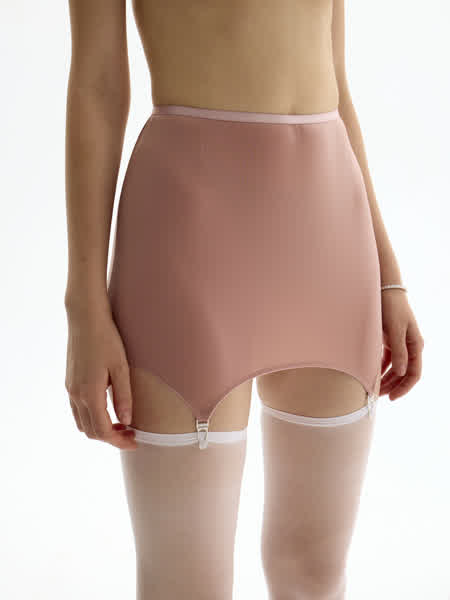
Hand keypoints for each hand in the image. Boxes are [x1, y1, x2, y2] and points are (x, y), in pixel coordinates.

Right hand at [65, 305, 136, 449]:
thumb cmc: (106, 339)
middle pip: (90, 431)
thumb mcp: (121, 367)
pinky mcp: (69, 382)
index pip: (102, 430)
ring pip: (82, 423)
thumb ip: (124, 396)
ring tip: (122, 423)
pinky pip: (77, 410)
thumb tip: (127, 421)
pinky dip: (91, 418)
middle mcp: (76, 395)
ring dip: (100, 429)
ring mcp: (70, 389)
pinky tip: (107, 409)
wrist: (85, 318)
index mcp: (89, 393)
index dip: (119, 441)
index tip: (135, 442)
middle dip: (111, 437)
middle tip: (132, 433)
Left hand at [379, 290, 423, 400]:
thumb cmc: (391, 307)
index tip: (392, 398)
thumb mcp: (395, 330)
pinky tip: (370, 375)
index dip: (404, 387)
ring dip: (385, 379)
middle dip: (393, 386)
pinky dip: (379, 368)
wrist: (384, 289)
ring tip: (373, 389)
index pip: (414, 373)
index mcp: (415, 345)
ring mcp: (399, 343)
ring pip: (394, 368)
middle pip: (403, 373)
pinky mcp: (389, 339)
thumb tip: (401, 372)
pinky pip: (386, 359)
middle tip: (378, 396)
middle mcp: (409, 346)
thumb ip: (398, 351)